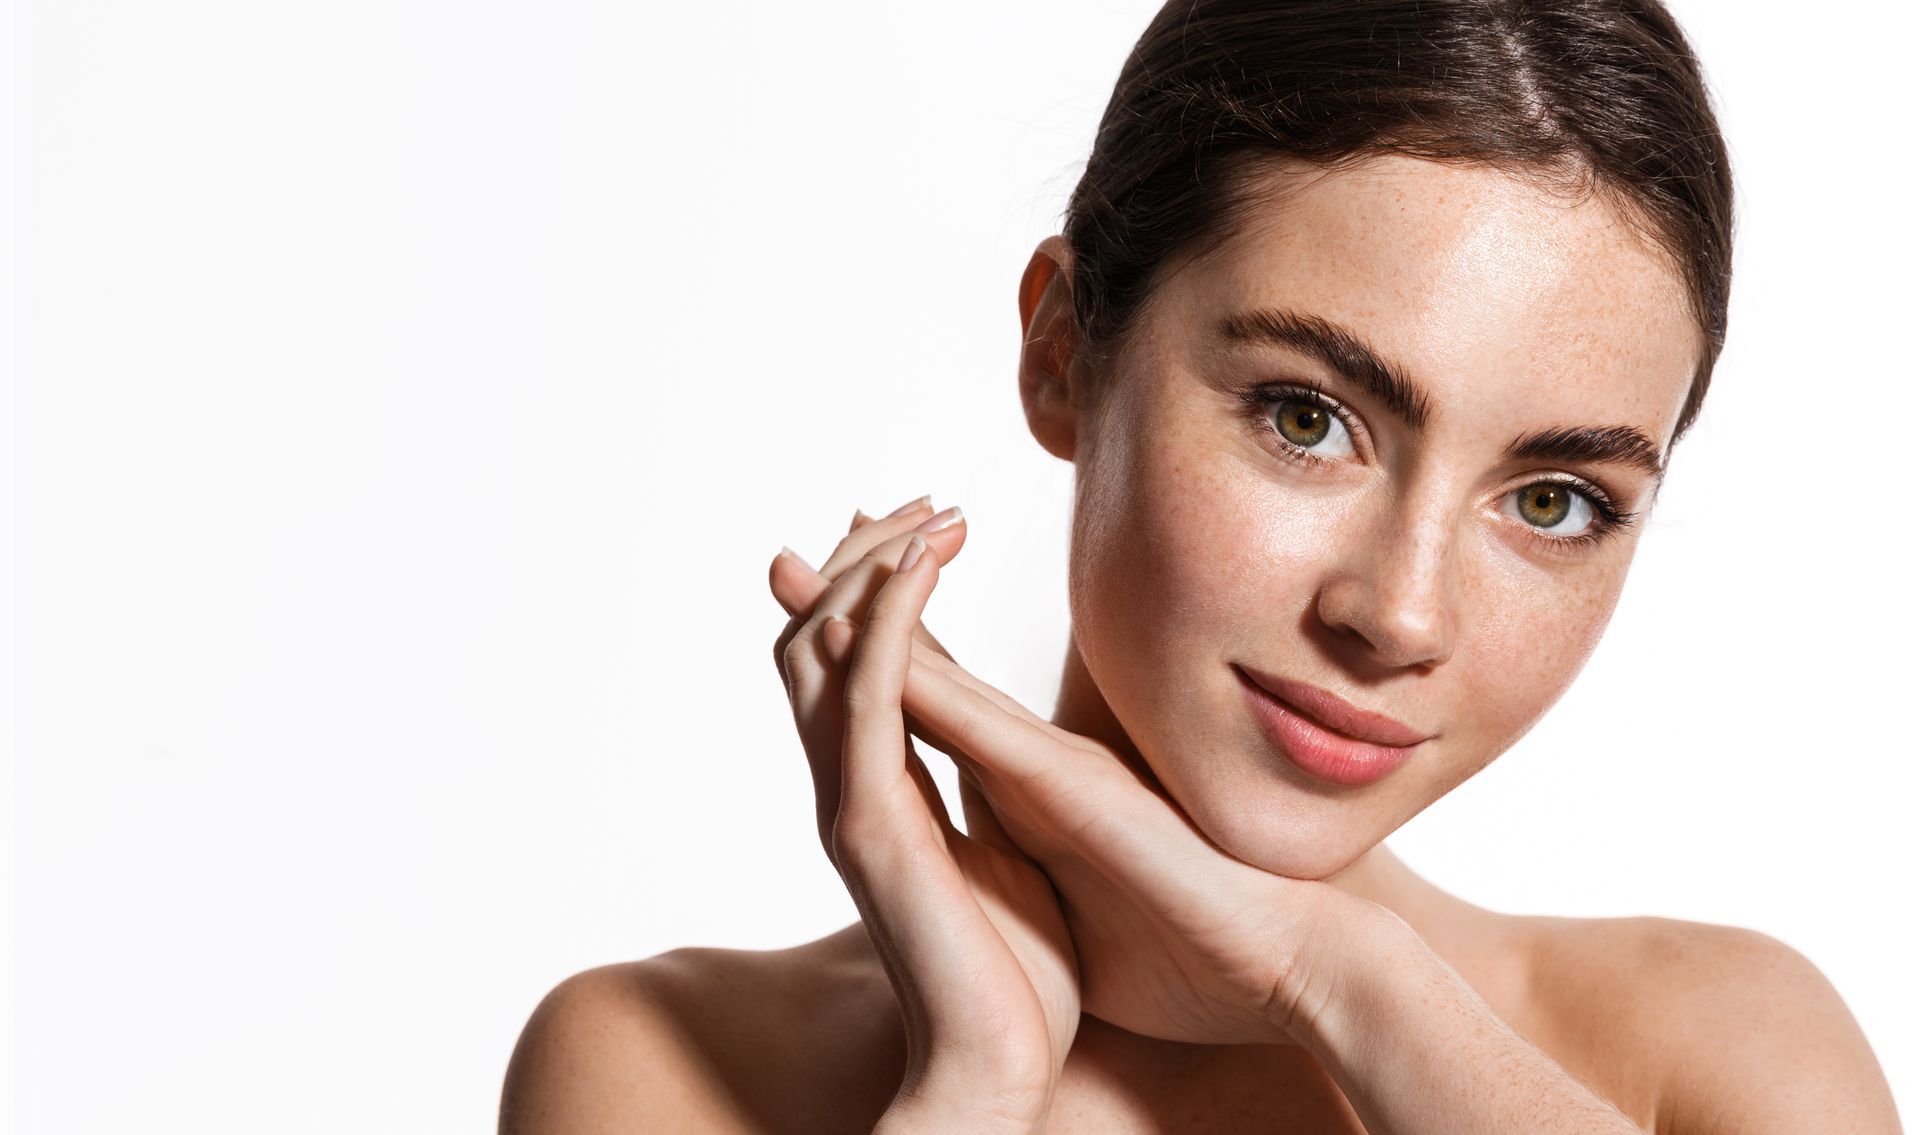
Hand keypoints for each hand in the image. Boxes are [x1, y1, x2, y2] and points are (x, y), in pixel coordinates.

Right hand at [769, 499, 1080, 1126]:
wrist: (1004, 1071)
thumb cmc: (1015, 977)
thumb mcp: (1003, 848)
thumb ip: (978, 786)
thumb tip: (991, 740)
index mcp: (880, 794)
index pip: (846, 668)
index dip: (864, 590)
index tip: (911, 526)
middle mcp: (851, 789)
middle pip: (816, 642)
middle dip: (859, 560)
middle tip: (920, 502)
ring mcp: (853, 803)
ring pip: (824, 653)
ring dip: (873, 570)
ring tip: (931, 516)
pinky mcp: (875, 823)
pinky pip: (867, 696)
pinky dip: (888, 621)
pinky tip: (923, 567)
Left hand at [854, 563, 1384, 1049]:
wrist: (1274, 971)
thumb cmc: (1183, 952)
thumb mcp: (1069, 899)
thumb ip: (1029, 861)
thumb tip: (989, 869)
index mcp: (1029, 791)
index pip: (938, 705)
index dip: (877, 656)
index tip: (825, 611)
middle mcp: (1033, 760)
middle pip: (928, 666)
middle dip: (862, 603)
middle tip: (799, 551)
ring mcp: (1052, 764)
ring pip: (943, 675)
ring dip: (877, 613)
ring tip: (817, 558)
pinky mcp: (1072, 787)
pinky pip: (980, 724)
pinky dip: (923, 676)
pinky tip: (871, 640)